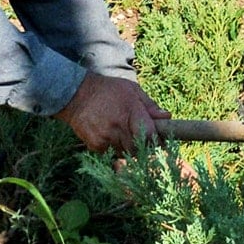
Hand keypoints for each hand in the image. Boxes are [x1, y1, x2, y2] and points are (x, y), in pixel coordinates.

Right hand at [55, 72, 169, 153]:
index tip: (159, 141)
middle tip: (142, 139)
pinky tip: (110, 135)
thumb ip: (150, 105)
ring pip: (125, 153)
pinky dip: (113, 148)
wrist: (76, 94)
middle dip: (143, 146)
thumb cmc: (108, 90)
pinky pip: (111, 153)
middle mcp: (118, 127)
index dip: (157, 141)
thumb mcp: (132, 90)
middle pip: (139, 148)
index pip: (150, 135)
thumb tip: (167, 116)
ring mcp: (106, 137)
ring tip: (124, 134)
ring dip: (128, 148)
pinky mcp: (95, 145)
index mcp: (131, 111)